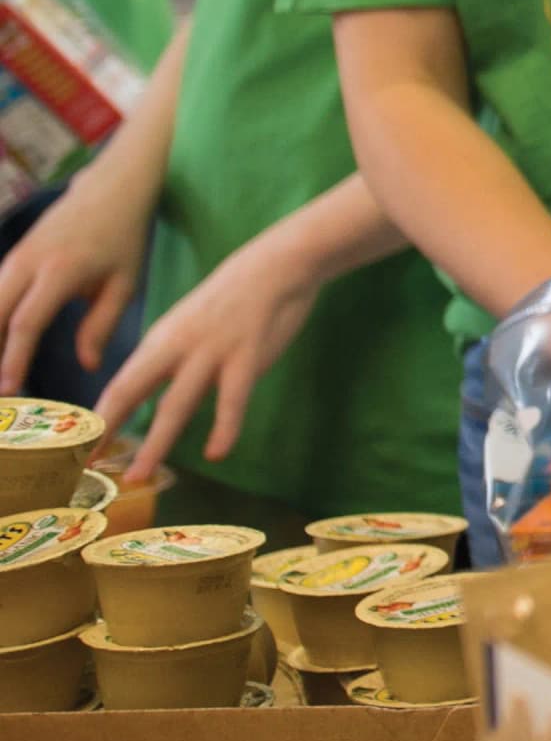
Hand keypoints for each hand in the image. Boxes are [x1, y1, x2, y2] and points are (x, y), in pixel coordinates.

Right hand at [0, 167, 156, 395]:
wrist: (110, 188)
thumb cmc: (123, 238)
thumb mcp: (124, 282)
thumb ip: (102, 324)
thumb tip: (89, 365)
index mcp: (60, 271)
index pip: (27, 322)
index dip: (14, 358)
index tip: (9, 390)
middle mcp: (27, 263)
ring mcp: (13, 257)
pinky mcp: (10, 258)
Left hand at [91, 227, 322, 479]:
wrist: (277, 264)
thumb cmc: (236, 296)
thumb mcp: (191, 323)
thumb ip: (173, 355)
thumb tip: (155, 390)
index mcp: (161, 339)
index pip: (121, 384)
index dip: (101, 418)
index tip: (84, 449)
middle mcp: (177, 346)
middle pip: (132, 391)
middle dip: (109, 429)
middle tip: (89, 465)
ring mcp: (211, 352)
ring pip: (176, 404)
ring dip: (155, 443)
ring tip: (140, 475)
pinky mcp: (247, 356)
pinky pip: (232, 400)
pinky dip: (224, 428)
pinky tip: (217, 453)